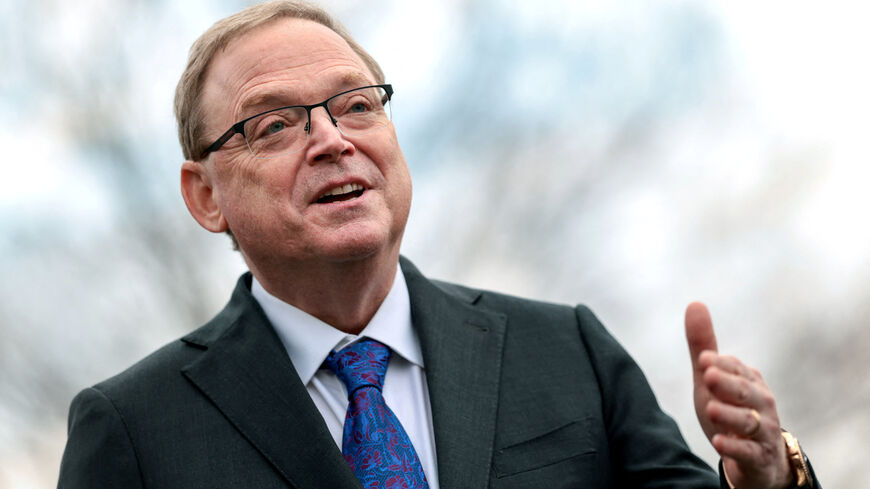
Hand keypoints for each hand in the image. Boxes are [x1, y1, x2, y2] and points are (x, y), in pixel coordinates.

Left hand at [685, 302, 792, 488]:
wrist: (755, 460)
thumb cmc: (731, 410)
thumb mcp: (712, 379)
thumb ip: (704, 347)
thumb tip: (694, 303)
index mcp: (750, 381)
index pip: (736, 369)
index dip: (721, 364)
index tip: (703, 358)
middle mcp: (761, 404)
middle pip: (745, 392)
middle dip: (728, 384)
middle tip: (707, 376)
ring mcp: (762, 431)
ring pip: (748, 422)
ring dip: (729, 415)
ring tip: (710, 409)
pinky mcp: (759, 457)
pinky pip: (748, 452)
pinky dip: (733, 447)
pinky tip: (718, 442)